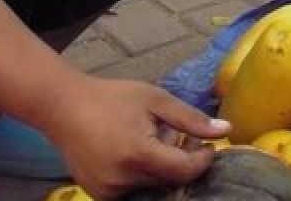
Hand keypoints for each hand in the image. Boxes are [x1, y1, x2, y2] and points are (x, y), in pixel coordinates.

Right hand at [47, 77, 229, 199]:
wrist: (63, 107)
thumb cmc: (112, 98)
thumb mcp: (155, 99)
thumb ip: (191, 118)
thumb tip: (227, 130)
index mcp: (138, 153)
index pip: (184, 171)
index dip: (203, 160)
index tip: (209, 146)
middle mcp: (122, 179)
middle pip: (170, 180)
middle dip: (180, 161)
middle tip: (174, 136)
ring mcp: (108, 191)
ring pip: (153, 188)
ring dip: (161, 170)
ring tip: (150, 141)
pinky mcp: (99, 196)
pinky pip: (134, 192)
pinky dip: (142, 176)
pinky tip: (133, 151)